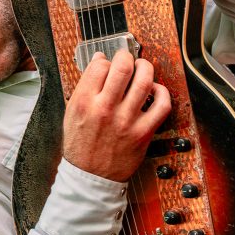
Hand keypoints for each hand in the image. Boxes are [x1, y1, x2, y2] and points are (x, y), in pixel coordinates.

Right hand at [63, 50, 171, 181]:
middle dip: (127, 56)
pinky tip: (155, 90)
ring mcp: (126, 121)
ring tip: (142, 69)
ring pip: (144, 82)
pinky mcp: (143, 133)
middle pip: (123, 67)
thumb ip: (84, 85)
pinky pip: (162, 106)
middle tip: (127, 59)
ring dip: (146, 68)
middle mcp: (106, 109)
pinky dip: (162, 92)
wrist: (91, 177)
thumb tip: (98, 60)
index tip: (108, 63)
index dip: (105, 59)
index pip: (100, 65)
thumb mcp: (72, 112)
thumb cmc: (81, 145)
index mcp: (85, 103)